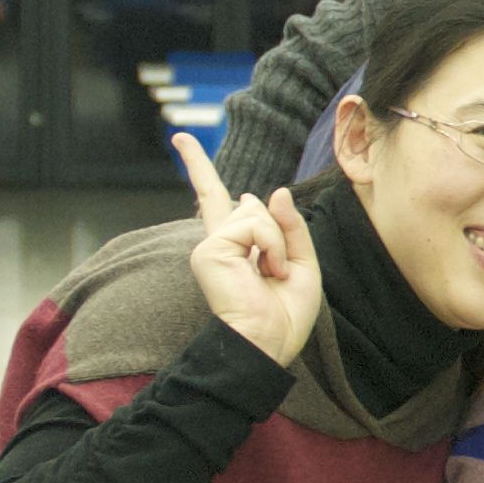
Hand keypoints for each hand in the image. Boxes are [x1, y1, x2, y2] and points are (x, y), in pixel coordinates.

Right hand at [174, 131, 320, 365]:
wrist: (268, 343)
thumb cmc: (285, 314)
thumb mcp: (301, 263)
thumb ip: (289, 226)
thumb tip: (271, 192)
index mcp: (235, 245)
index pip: (213, 199)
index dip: (199, 167)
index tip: (181, 139)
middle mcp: (217, 241)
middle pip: (227, 197)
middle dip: (238, 201)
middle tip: (248, 233)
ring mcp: (210, 244)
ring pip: (256, 212)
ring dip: (278, 241)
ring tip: (274, 273)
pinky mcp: (208, 249)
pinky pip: (254, 224)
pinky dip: (272, 245)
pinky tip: (267, 270)